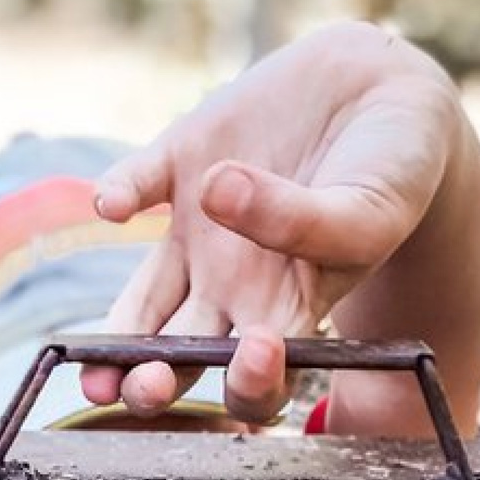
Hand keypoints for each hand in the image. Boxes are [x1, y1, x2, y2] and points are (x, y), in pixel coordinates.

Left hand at [81, 21, 479, 435]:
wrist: (380, 93)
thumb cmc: (390, 177)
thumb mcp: (366, 209)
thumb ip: (304, 222)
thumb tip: (216, 194)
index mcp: (287, 316)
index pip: (257, 381)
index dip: (249, 385)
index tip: (256, 354)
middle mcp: (232, 290)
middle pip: (182, 358)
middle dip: (155, 382)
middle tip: (142, 387)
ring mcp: (198, 235)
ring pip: (143, 303)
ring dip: (116, 332)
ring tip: (89, 358)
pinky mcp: (178, 166)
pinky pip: (135, 187)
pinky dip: (120, 193)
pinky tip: (115, 203)